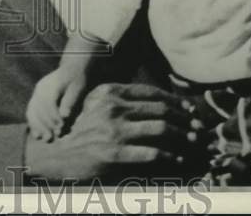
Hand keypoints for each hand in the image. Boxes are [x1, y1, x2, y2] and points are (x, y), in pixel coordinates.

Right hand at [25, 82, 204, 181]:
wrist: (53, 151)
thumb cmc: (77, 129)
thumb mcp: (95, 106)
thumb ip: (119, 102)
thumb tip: (153, 106)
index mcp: (109, 92)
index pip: (150, 92)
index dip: (174, 100)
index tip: (189, 109)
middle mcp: (112, 107)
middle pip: (160, 109)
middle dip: (184, 118)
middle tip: (198, 127)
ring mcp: (113, 130)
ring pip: (160, 129)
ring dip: (182, 136)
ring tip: (192, 143)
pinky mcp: (114, 153)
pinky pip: (152, 153)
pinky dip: (170, 156)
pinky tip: (178, 160)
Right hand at [27, 68, 88, 141]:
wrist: (71, 69)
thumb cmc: (76, 80)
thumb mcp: (77, 89)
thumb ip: (69, 102)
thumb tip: (64, 116)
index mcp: (50, 84)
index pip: (48, 101)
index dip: (53, 116)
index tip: (61, 126)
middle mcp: (40, 88)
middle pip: (38, 108)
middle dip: (45, 124)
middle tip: (52, 137)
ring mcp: (36, 93)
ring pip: (32, 111)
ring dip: (37, 126)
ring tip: (45, 139)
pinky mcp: (36, 98)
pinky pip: (31, 112)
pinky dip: (33, 124)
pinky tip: (37, 135)